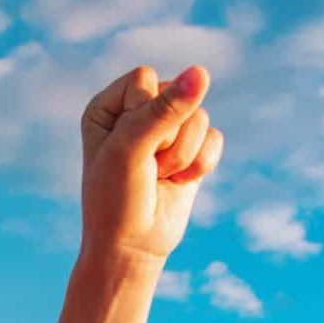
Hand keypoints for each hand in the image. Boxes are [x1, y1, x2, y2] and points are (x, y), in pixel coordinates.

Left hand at [80, 65, 223, 264]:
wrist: (131, 249)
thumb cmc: (116, 201)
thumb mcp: (131, 150)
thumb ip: (164, 109)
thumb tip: (202, 73)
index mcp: (109, 105)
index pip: (145, 80)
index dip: (142, 115)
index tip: (125, 150)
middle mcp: (138, 111)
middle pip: (177, 95)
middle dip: (165, 139)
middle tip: (143, 169)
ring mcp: (167, 131)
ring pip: (199, 117)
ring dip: (181, 156)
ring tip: (158, 178)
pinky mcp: (191, 150)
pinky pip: (214, 138)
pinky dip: (200, 165)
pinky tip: (178, 182)